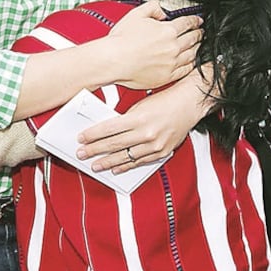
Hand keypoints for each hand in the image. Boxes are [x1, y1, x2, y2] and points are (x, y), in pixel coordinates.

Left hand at [76, 76, 208, 172]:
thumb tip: (106, 131)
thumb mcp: (140, 106)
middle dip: (95, 150)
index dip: (93, 135)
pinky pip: (139, 162)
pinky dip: (126, 166)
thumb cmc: (165, 102)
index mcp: (138, 118)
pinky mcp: (161, 152)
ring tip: (95, 165)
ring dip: (107, 162)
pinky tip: (115, 168)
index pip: (109, 129)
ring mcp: (154, 145)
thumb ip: (124, 119)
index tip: (82, 138)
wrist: (189, 105)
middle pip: (114, 144)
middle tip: (82, 153)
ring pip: (125, 157)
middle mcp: (146, 133)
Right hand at [105, 0, 201, 89]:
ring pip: (192, 55)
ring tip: (198, 46)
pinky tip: (191, 62)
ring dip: (197, 48)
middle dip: (199, 34)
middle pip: (193, 39)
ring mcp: (172, 63)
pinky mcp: (167, 76)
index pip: (188, 23)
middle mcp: (173, 47)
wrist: (113, 61)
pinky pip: (186, 70)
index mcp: (168, 31)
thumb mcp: (136, 14)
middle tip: (201, 32)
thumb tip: (162, 11)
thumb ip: (152, 7)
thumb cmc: (121, 40)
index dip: (195, 21)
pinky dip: (191, 64)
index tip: (198, 21)